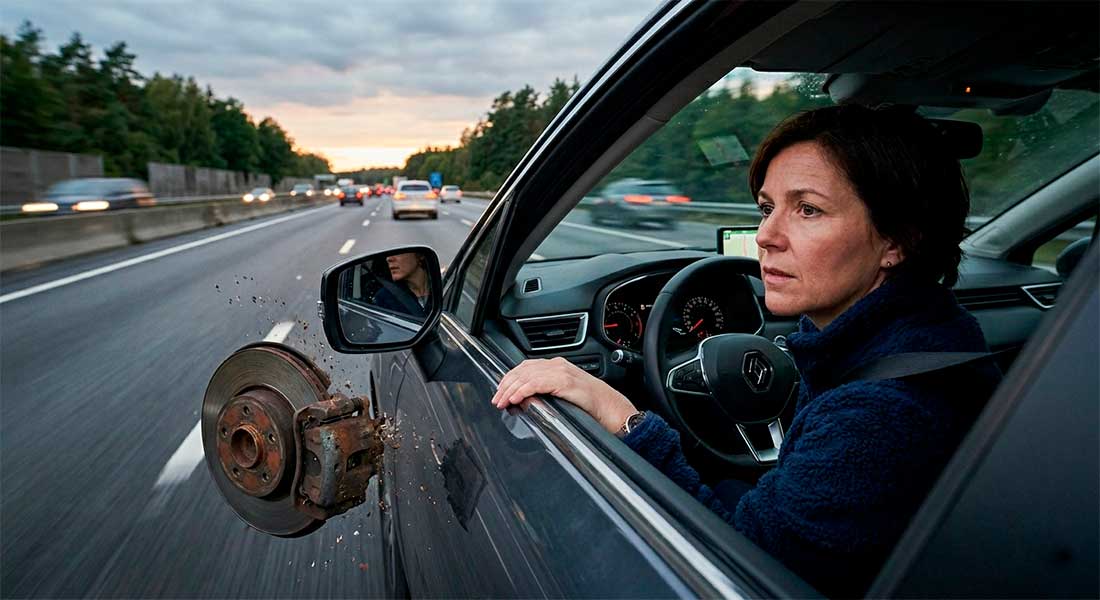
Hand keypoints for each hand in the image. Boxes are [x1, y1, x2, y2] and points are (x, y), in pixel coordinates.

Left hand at [492, 357, 637, 433]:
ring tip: (503, 400)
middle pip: (523, 370)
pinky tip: (516, 398)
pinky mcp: (565, 381)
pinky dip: (523, 390)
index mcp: (557, 366)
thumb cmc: (592, 406)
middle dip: (506, 384)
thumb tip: (526, 400)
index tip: (500, 390)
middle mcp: (558, 365)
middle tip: (497, 398)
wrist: (612, 409)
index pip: (525, 367)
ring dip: (511, 389)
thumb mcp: (564, 395)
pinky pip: (538, 383)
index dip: (510, 378)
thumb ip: (547, 392)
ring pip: (527, 376)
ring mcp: (561, 372)